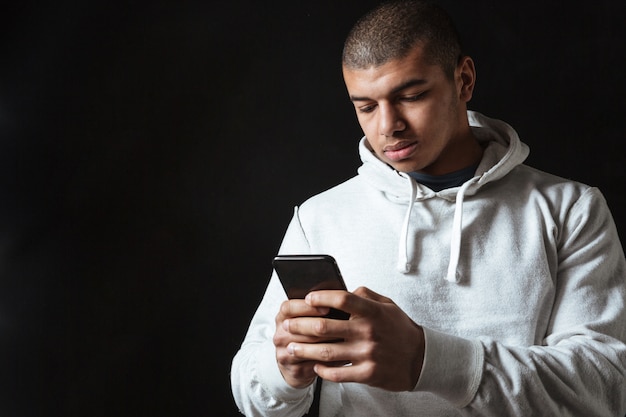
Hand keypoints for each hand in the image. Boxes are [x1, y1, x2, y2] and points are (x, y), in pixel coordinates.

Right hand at [273, 296, 337, 387]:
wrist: (295, 364)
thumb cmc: (307, 336)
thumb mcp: (307, 318)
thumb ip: (319, 307)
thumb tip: (342, 299)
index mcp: (282, 317)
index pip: (289, 308)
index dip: (308, 307)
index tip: (327, 307)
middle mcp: (280, 335)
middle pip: (300, 328)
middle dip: (324, 325)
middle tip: (344, 324)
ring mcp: (285, 354)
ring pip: (309, 347)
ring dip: (330, 343)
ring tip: (349, 339)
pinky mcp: (295, 370)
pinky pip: (316, 364)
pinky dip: (331, 360)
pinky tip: (345, 355)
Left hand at [281, 286, 424, 391]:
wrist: (422, 359)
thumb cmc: (400, 329)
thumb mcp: (387, 305)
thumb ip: (365, 295)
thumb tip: (342, 289)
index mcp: (372, 312)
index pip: (342, 298)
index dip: (321, 297)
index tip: (307, 298)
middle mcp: (368, 332)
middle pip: (325, 326)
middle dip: (301, 325)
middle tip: (288, 325)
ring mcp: (367, 354)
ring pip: (326, 352)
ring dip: (304, 349)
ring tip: (291, 347)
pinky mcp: (368, 374)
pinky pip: (337, 373)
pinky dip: (322, 370)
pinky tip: (314, 366)